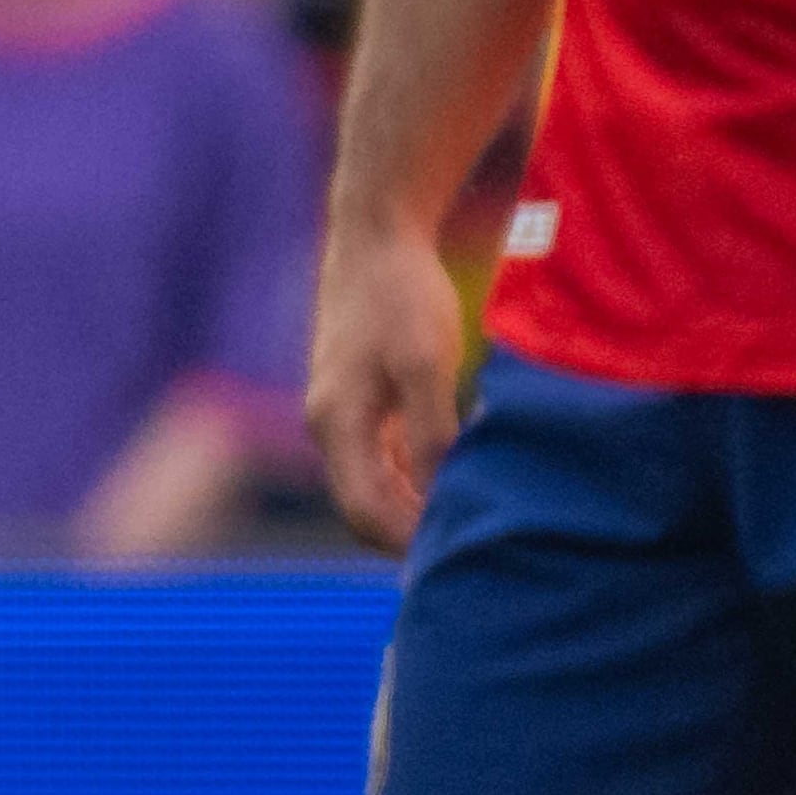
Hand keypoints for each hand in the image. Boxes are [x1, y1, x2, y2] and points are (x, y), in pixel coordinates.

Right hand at [305, 223, 469, 552]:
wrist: (374, 237)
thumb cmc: (402, 296)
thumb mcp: (425, 363)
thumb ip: (431, 432)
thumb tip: (440, 492)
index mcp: (337, 426)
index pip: (364, 512)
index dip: (406, 542)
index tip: (456, 556)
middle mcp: (328, 427)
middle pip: (362, 507)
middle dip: (407, 535)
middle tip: (467, 552)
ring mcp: (339, 413)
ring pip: (371, 484)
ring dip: (411, 508)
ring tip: (465, 523)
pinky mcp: (357, 397)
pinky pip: (379, 457)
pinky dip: (410, 478)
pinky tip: (450, 479)